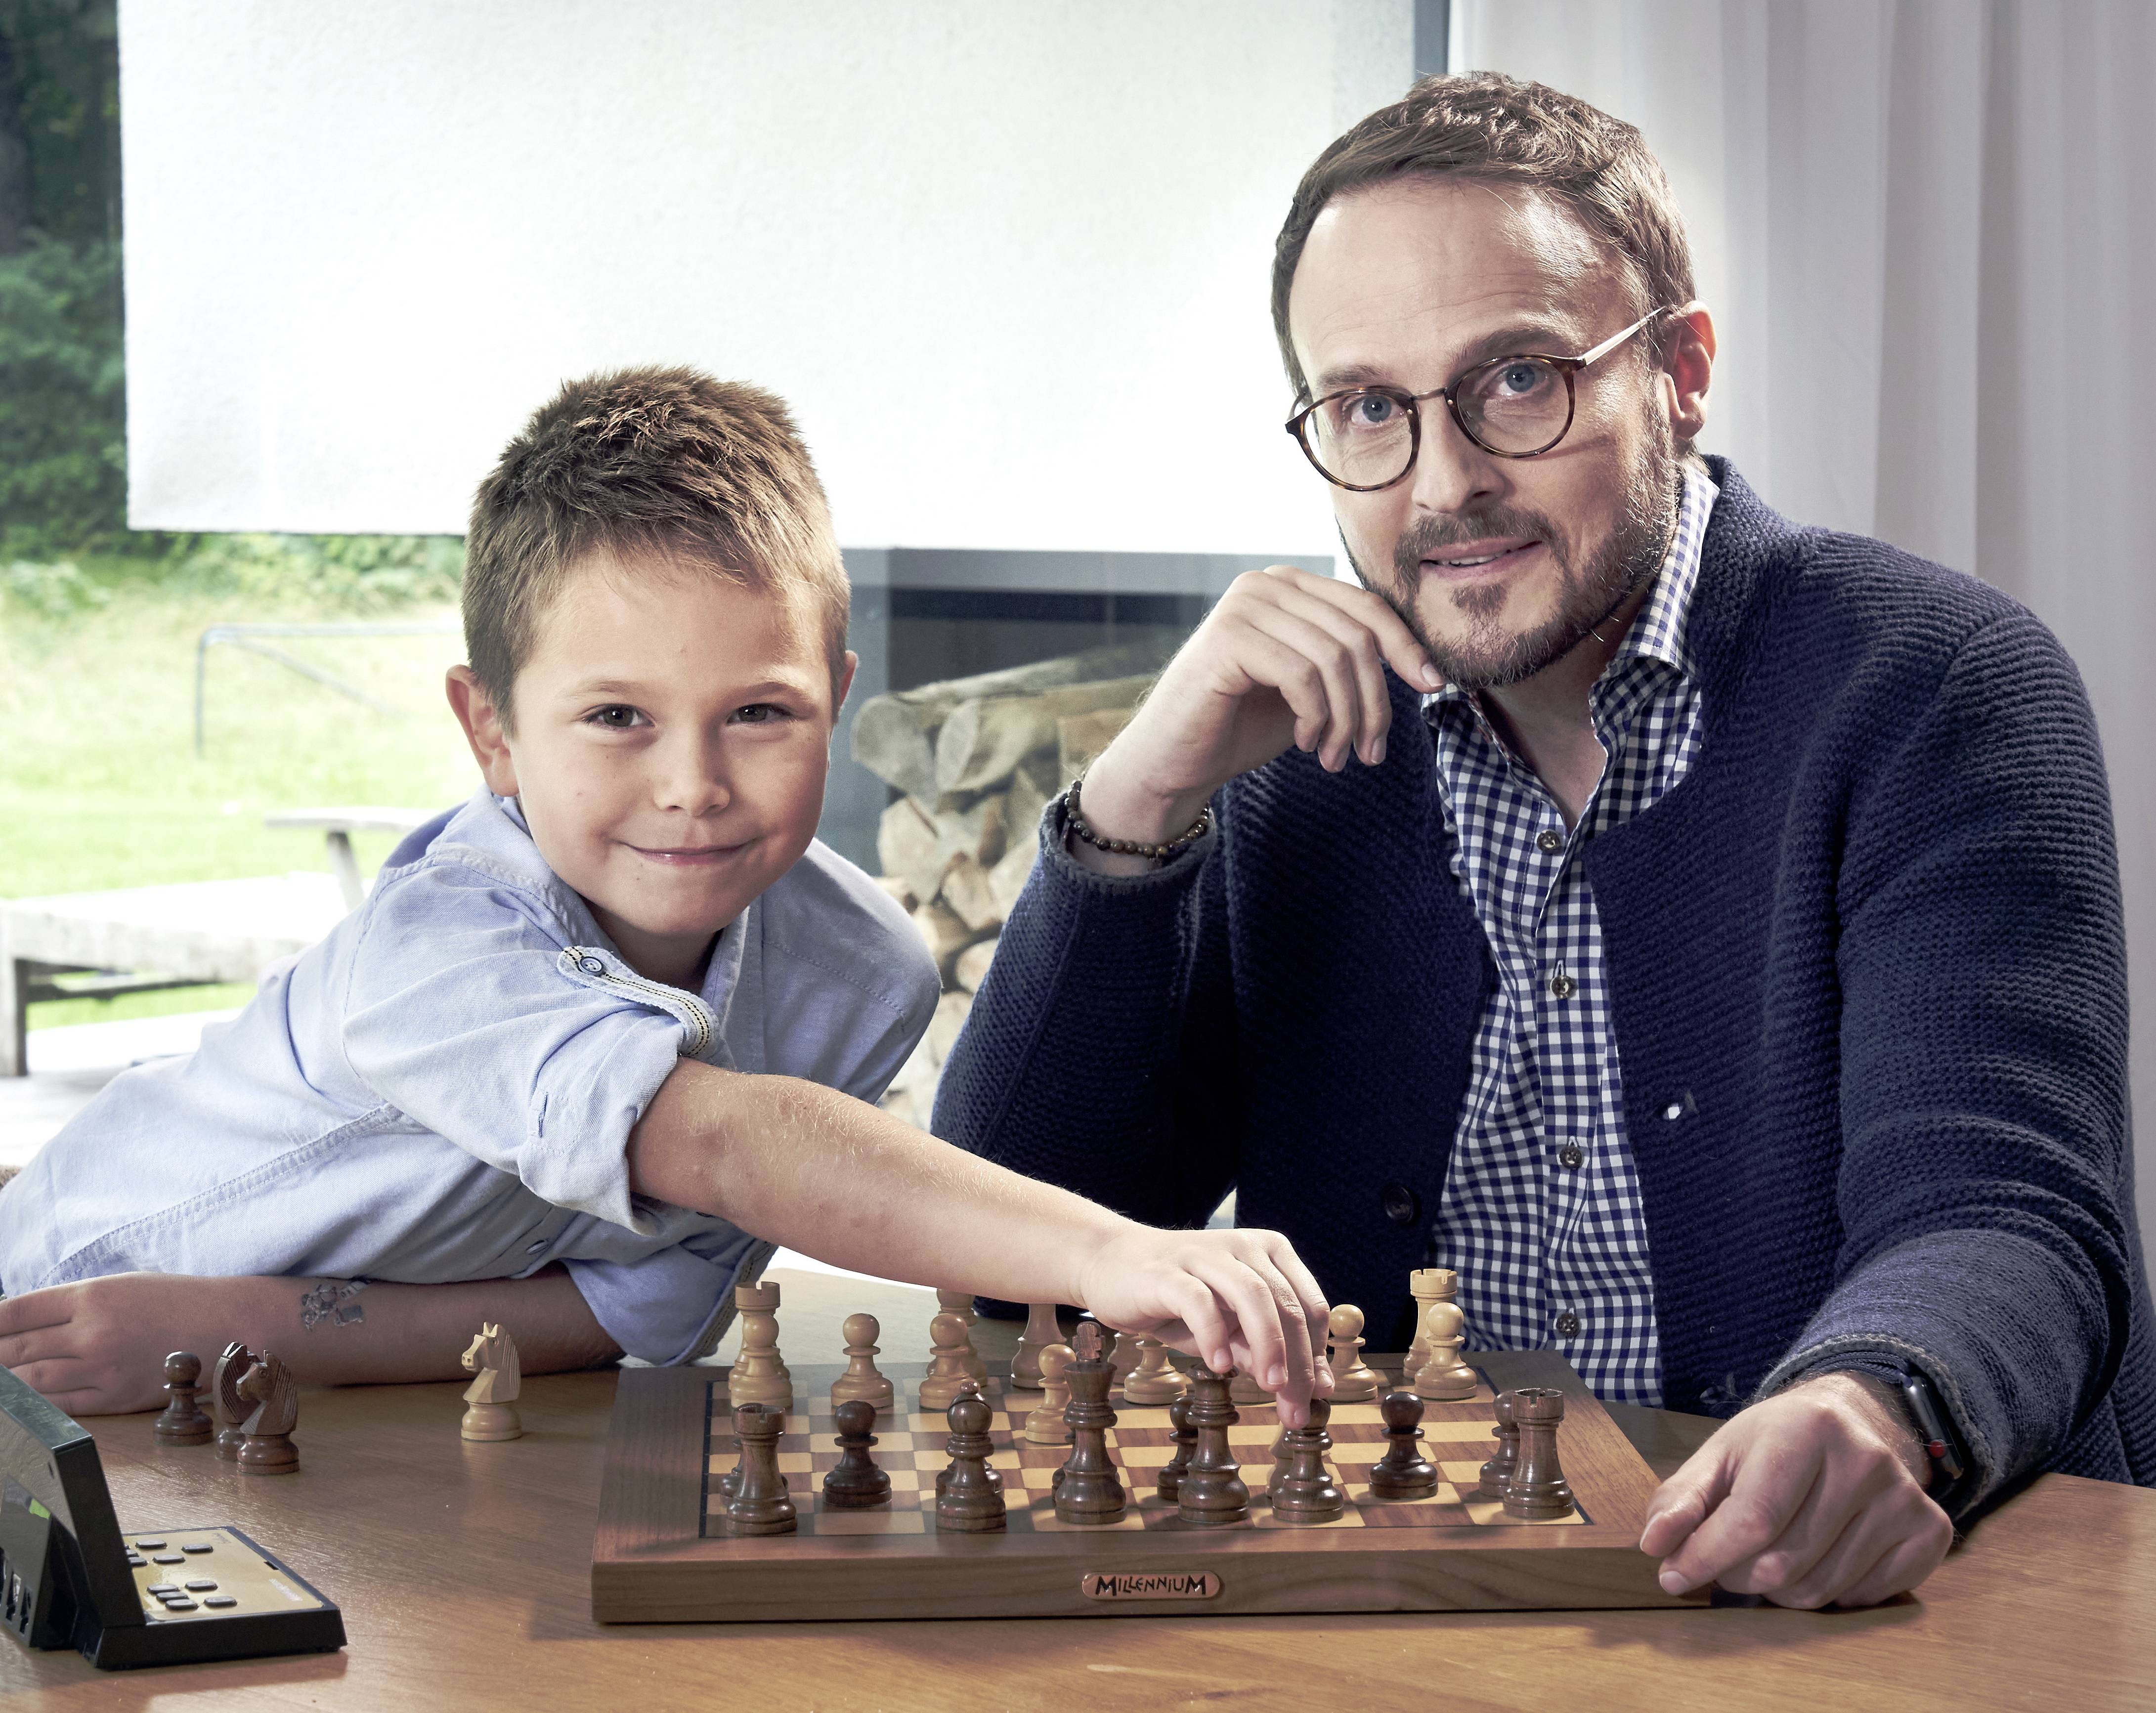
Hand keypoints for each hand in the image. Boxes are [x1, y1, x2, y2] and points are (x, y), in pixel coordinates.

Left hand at [0, 1273, 207, 1414]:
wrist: (230, 1325)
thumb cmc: (177, 1301)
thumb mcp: (123, 1286)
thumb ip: (74, 1304)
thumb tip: (24, 1323)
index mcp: (93, 1296)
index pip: (16, 1312)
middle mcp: (93, 1332)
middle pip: (18, 1348)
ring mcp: (103, 1368)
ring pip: (32, 1380)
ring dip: (8, 1382)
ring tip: (2, 1381)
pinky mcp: (115, 1397)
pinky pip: (60, 1404)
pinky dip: (35, 1403)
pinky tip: (26, 1398)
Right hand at [1072, 1226, 1334, 1425]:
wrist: (1111, 1265)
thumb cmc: (1177, 1300)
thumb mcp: (1226, 1328)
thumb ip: (1260, 1349)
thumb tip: (1305, 1388)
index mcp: (1268, 1252)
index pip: (1308, 1305)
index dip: (1317, 1354)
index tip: (1317, 1396)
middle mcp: (1243, 1246)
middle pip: (1287, 1305)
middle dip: (1299, 1362)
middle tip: (1297, 1411)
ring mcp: (1205, 1255)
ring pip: (1253, 1296)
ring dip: (1268, 1346)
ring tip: (1272, 1387)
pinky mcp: (1167, 1271)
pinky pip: (1199, 1302)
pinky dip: (1215, 1335)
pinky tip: (1219, 1366)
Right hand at [1075, 566, 1440, 851]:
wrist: (1174, 762)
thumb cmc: (1241, 726)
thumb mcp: (1312, 689)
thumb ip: (1349, 664)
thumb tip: (1422, 664)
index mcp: (1289, 586)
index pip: (1367, 606)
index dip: (1407, 646)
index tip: (1433, 686)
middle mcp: (1266, 583)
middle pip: (1356, 634)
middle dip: (1375, 701)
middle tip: (1370, 752)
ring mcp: (1243, 605)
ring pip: (1335, 658)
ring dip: (1347, 719)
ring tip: (1336, 757)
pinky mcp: (1227, 637)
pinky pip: (1302, 675)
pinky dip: (1317, 717)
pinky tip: (1308, 743)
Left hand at [1640, 1371, 1954, 1607]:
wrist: (1851, 1424)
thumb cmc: (1774, 1445)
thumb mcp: (1721, 1455)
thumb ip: (1680, 1498)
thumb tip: (1653, 1545)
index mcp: (1807, 1427)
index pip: (1751, 1520)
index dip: (1704, 1557)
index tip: (1672, 1577)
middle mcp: (1865, 1459)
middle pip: (1783, 1562)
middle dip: (1739, 1575)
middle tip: (1730, 1558)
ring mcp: (1904, 1497)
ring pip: (1819, 1589)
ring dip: (1780, 1589)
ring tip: (1773, 1555)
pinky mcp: (1930, 1531)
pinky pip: (1862, 1598)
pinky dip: (1829, 1593)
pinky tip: (1821, 1556)